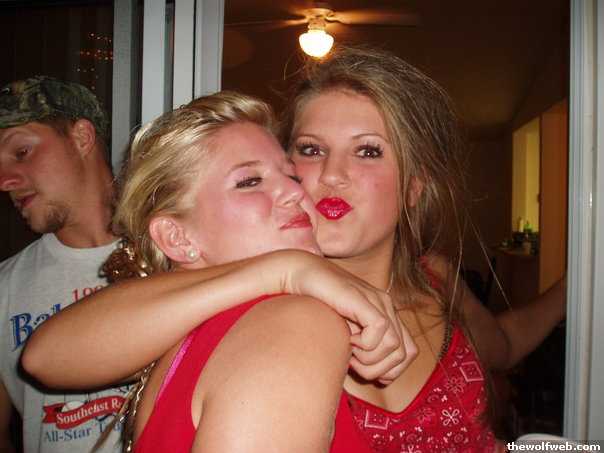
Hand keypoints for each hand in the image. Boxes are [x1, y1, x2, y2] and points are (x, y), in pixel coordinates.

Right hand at [275, 250, 417, 383]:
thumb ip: (362, 349)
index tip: (363, 368)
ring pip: (394, 346)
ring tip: (348, 349)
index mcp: (386, 314)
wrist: (299, 275)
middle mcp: (386, 307)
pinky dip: (364, 344)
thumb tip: (377, 377)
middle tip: (353, 361)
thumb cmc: (316, 306)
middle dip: (378, 370)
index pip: (408, 352)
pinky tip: (347, 337)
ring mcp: (378, 301)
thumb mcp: (344, 332)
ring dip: (369, 359)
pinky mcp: (364, 299)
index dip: (389, 370)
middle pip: (404, 354)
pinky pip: (380, 330)